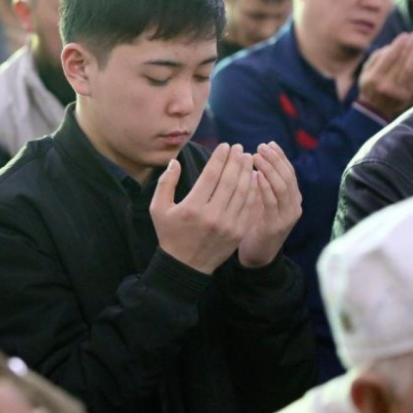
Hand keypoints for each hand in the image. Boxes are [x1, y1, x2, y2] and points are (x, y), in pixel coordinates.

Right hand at [151, 143, 257, 274]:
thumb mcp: (158, 209)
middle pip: (229, 181)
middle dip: (236, 161)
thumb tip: (174, 161)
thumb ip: (165, 183)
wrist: (186, 266)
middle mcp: (212, 215)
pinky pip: (248, 206)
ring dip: (247, 172)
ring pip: (242, 192)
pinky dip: (252, 190)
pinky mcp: (238, 232)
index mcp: (192, 207)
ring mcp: (228, 225)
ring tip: (248, 158)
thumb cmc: (170, 234)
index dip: (220, 158)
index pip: (211, 175)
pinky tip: (253, 178)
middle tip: (239, 148)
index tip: (225, 146)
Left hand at [237, 142, 302, 267]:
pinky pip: (272, 202)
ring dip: (270, 169)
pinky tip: (256, 176)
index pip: (289, 171)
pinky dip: (265, 187)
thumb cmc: (255, 224)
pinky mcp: (277, 226)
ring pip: (282, 187)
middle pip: (288, 176)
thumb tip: (253, 157)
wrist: (257, 255)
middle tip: (261, 147)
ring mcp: (287, 216)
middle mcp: (294, 205)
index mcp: (291, 197)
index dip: (280, 156)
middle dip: (275, 159)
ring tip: (257, 156)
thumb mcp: (260, 199)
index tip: (268, 143)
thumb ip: (261, 182)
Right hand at [358, 33, 412, 120]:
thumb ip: (378, 56)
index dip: (400, 44)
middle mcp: (386, 85)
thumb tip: (395, 44)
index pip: (390, 56)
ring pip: (412, 69)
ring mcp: (398, 92)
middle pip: (402, 62)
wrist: (374, 109)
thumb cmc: (371, 84)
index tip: (405, 35)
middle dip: (411, 46)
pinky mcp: (408, 96)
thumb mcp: (367, 70)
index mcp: (374, 77)